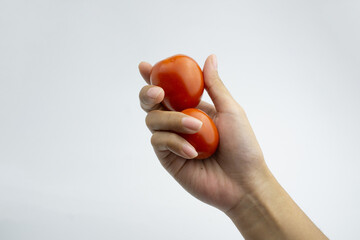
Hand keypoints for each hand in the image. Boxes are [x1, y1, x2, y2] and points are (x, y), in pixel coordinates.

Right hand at [138, 55, 269, 212]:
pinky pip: (159, 142)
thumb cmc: (242, 146)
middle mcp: (178, 122)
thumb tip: (209, 57)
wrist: (243, 181)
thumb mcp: (231, 110)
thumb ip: (214, 85)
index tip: (145, 66)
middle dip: (149, 94)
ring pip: (153, 120)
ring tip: (196, 127)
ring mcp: (172, 140)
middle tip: (158, 93)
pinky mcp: (168, 158)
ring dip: (172, 120)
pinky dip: (175, 143)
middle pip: (151, 103)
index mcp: (193, 108)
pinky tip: (193, 152)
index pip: (169, 89)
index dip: (153, 77)